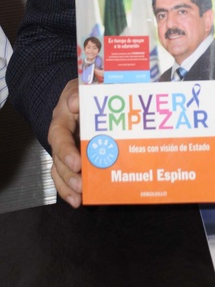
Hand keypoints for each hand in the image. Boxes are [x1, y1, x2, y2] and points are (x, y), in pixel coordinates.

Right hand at [47, 79, 81, 207]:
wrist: (81, 95)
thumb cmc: (83, 91)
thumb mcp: (82, 85)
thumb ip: (79, 92)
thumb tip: (74, 103)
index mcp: (62, 118)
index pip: (59, 135)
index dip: (66, 150)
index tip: (77, 162)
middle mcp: (60, 137)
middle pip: (58, 159)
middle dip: (69, 174)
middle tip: (81, 184)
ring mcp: (64, 149)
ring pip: (60, 171)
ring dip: (68, 186)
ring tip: (79, 198)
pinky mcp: (71, 158)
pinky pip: (65, 176)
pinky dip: (69, 190)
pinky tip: (79, 201)